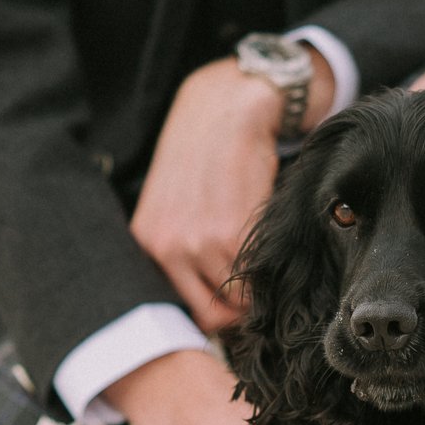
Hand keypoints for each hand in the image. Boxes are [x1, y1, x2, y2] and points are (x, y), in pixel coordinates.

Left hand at [131, 50, 332, 332]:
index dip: (214, 314)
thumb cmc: (205, 152)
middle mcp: (168, 249)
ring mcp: (199, 245)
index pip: (183, 308)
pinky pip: (258, 279)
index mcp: (150, 242)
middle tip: (256, 296)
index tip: (233, 308)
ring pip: (240, 302)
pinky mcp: (233, 235)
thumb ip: (181, 247)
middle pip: (213, 315)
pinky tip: (274, 249)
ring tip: (267, 268)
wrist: (228, 108)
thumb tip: (212, 298)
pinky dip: (272, 273)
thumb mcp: (173, 202)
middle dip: (239, 312)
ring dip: (259, 292)